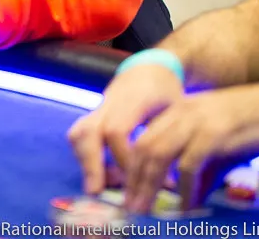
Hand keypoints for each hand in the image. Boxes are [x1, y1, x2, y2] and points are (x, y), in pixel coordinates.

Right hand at [67, 63, 183, 196]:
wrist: (152, 68)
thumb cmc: (169, 92)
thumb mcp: (179, 111)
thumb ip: (171, 142)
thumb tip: (172, 187)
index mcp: (133, 99)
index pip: (116, 130)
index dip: (123, 158)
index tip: (138, 180)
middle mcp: (110, 102)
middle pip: (87, 131)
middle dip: (90, 163)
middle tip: (96, 191)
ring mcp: (99, 107)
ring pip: (79, 133)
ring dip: (85, 161)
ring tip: (100, 185)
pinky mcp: (94, 115)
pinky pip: (81, 136)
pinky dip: (87, 157)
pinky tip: (105, 173)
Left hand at [122, 82, 258, 211]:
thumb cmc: (253, 126)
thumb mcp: (218, 145)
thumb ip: (201, 169)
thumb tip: (189, 198)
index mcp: (176, 111)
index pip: (142, 139)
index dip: (132, 168)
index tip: (129, 192)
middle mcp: (180, 112)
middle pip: (144, 148)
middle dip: (134, 180)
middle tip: (132, 206)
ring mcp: (195, 121)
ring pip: (158, 154)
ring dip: (150, 185)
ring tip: (146, 209)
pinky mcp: (214, 133)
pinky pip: (189, 165)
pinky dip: (184, 188)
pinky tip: (186, 205)